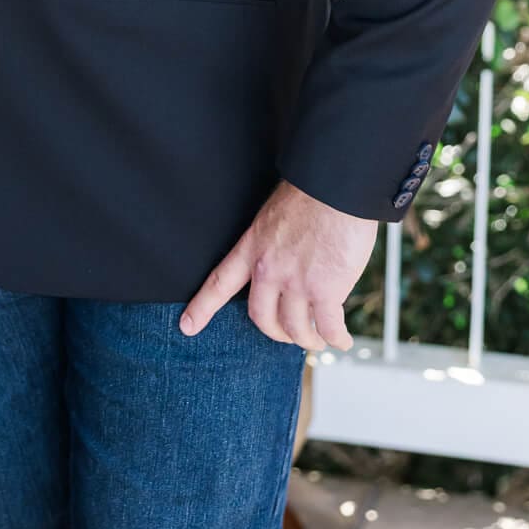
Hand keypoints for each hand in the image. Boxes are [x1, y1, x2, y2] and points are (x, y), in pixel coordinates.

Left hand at [179, 180, 377, 351]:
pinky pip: (328, 327)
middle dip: (275, 333)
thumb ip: (273, 246)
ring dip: (307, 339)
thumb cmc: (311, 194)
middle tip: (286, 336)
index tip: (187, 326)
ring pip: (295, 329)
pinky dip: (336, 339)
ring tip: (317, 339)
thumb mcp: (274, 218)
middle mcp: (269, 270)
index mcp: (252, 248)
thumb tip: (287, 263)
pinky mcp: (326, 290)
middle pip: (262, 318)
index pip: (219, 283)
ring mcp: (297, 283)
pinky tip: (341, 341)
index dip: (202, 308)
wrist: (336, 187)